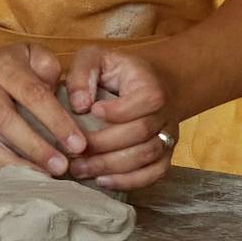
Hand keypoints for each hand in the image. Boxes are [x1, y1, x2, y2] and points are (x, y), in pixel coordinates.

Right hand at [0, 41, 95, 179]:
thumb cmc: (0, 70)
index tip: (78, 144)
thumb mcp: (27, 54)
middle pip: (2, 120)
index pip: (32, 94)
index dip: (56, 121)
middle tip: (61, 167)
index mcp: (0, 68)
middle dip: (34, 148)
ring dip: (12, 166)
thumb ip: (50, 69)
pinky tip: (13, 182)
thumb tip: (65, 99)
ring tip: (40, 178)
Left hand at [60, 45, 178, 193]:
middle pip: (141, 132)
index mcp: (151, 86)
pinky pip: (155, 174)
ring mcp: (167, 136)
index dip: (118, 111)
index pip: (145, 100)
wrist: (146, 84)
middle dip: (104, 145)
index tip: (91, 111)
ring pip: (147, 156)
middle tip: (73, 152)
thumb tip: (79, 105)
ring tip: (81, 170)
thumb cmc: (115, 72)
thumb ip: (83, 74)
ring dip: (112, 166)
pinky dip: (130, 181)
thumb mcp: (95, 58)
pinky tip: (103, 181)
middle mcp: (165, 113)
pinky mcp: (164, 155)